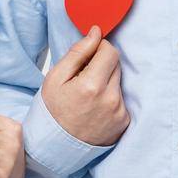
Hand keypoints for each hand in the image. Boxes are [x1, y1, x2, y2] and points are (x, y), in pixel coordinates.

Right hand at [40, 25, 130, 146]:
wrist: (56, 145)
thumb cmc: (53, 109)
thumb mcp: (56, 77)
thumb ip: (78, 52)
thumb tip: (96, 32)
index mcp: (92, 86)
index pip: (110, 51)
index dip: (99, 49)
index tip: (88, 57)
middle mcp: (110, 99)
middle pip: (117, 65)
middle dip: (102, 65)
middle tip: (84, 78)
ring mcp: (119, 112)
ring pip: (119, 82)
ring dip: (107, 82)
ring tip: (89, 96)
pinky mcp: (124, 121)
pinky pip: (122, 99)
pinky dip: (111, 98)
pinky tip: (95, 108)